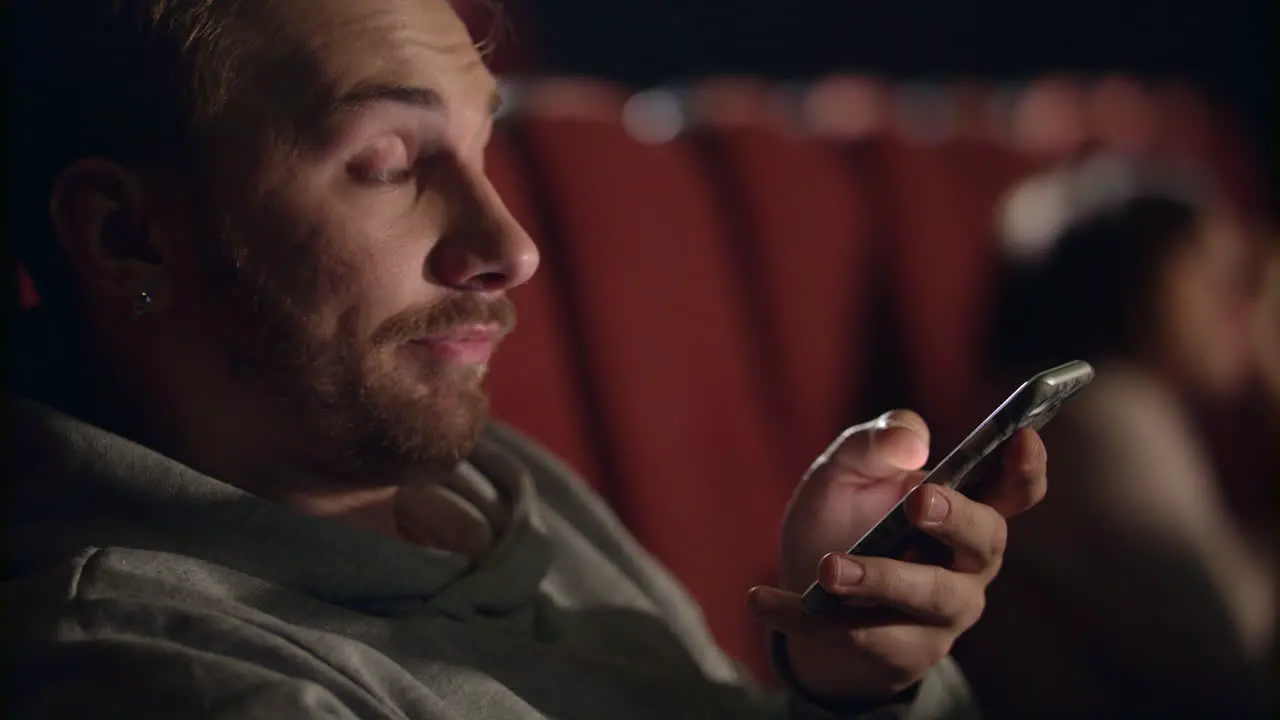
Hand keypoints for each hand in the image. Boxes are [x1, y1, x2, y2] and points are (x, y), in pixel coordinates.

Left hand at [748, 410, 1047, 701]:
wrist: (806, 593)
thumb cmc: (843, 521)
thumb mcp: (845, 472)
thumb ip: (873, 444)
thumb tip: (908, 442)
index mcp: (964, 509)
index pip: (1014, 490)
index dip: (1026, 467)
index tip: (1022, 438)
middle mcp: (968, 565)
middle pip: (985, 543)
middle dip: (956, 520)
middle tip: (918, 502)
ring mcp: (940, 616)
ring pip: (928, 598)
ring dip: (880, 579)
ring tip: (829, 568)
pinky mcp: (898, 653)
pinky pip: (857, 637)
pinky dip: (804, 616)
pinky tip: (761, 600)